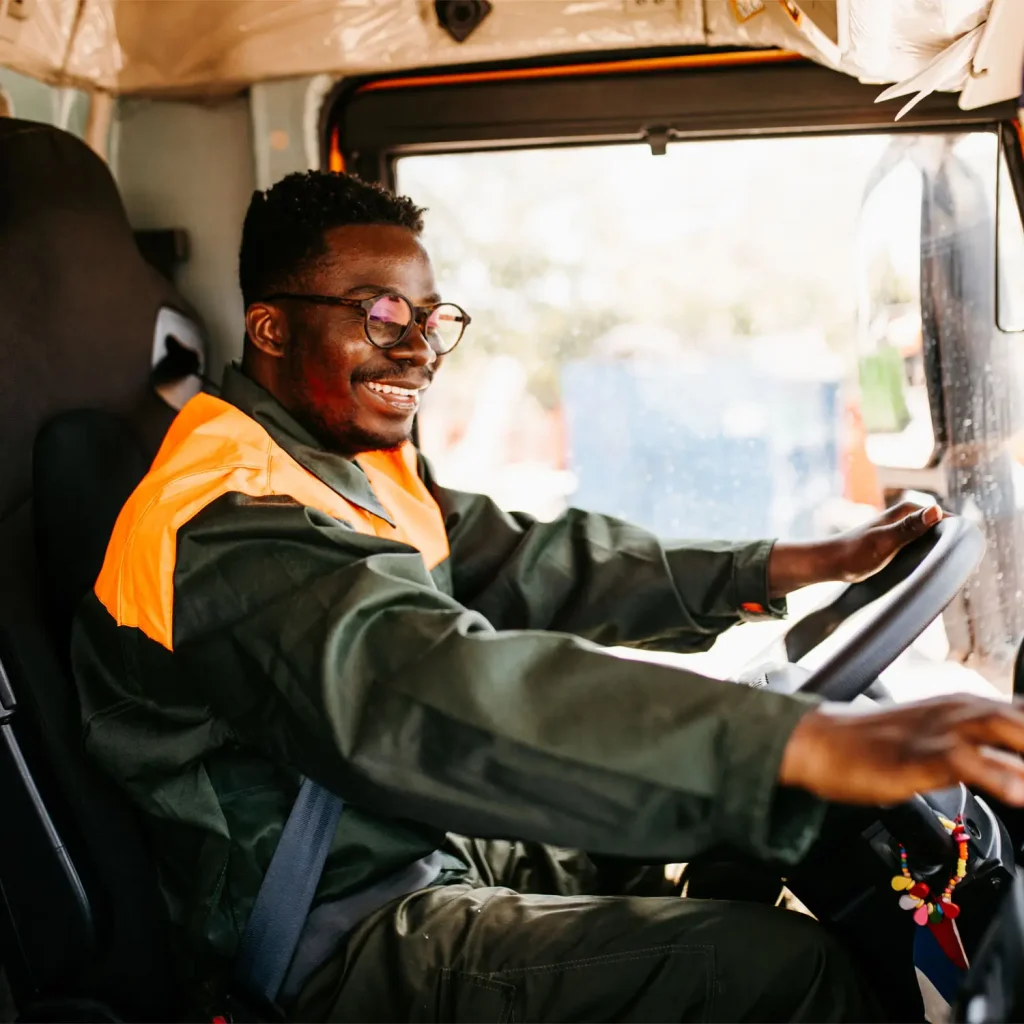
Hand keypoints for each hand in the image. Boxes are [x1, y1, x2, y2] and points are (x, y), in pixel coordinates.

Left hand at [768, 502, 944, 598]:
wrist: (829, 563)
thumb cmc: (854, 553)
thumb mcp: (885, 542)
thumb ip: (909, 528)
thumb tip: (936, 510)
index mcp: (908, 510)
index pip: (946, 518)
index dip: (957, 535)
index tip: (961, 556)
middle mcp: (906, 516)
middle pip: (940, 529)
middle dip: (949, 545)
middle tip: (951, 569)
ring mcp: (901, 529)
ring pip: (931, 538)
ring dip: (938, 552)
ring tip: (940, 571)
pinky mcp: (896, 542)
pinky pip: (920, 547)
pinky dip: (926, 556)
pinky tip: (927, 571)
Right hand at [779, 696, 1023, 806]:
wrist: (818, 742)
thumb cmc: (872, 745)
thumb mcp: (934, 737)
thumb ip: (977, 746)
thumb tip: (1012, 770)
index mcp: (965, 705)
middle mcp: (957, 710)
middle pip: (1022, 719)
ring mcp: (937, 730)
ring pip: (1003, 731)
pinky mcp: (916, 754)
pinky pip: (964, 762)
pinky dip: (998, 775)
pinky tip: (1018, 793)